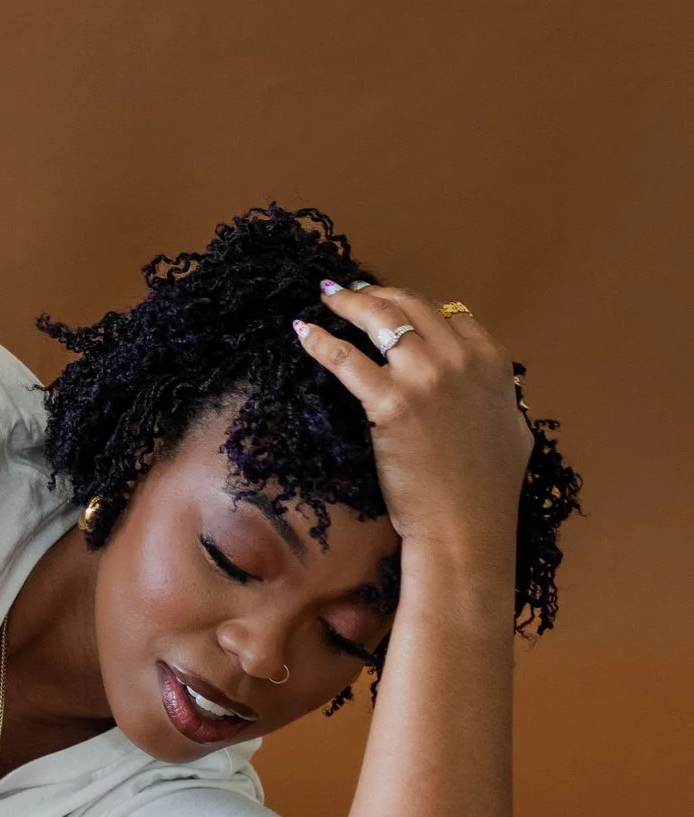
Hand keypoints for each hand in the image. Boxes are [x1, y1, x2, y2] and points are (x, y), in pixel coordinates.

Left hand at [294, 283, 533, 575]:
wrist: (466, 524)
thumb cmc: (490, 488)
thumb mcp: (513, 428)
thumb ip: (501, 397)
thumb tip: (492, 387)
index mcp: (493, 362)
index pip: (449, 314)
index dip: (416, 305)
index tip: (393, 304)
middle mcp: (461, 360)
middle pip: (411, 305)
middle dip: (378, 293)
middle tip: (351, 293)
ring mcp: (425, 377)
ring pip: (380, 318)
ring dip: (348, 302)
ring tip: (327, 298)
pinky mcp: (389, 401)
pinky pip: (345, 357)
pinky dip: (320, 340)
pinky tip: (304, 332)